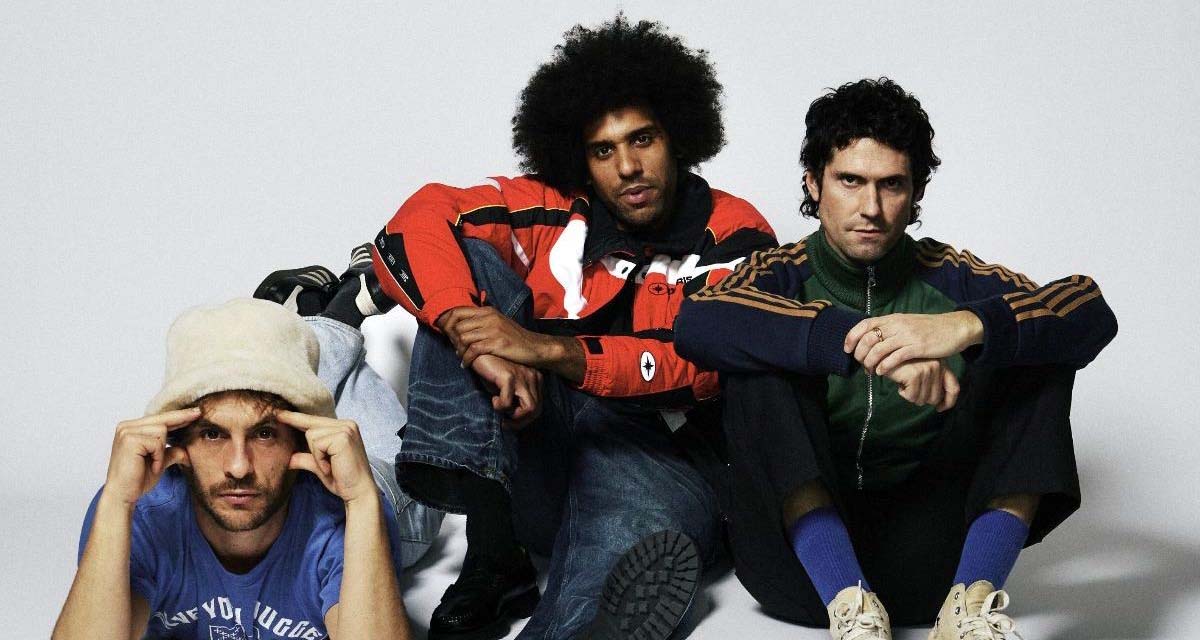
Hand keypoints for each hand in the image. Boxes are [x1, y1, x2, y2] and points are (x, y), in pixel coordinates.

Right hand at [103, 408, 197, 506]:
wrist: (123, 495)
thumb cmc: (137, 480)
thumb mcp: (159, 462)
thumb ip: (171, 452)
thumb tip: (187, 449)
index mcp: (131, 429)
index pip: (158, 419)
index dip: (177, 416)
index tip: (195, 412)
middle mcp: (126, 427)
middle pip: (161, 418)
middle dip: (181, 418)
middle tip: (198, 413)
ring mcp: (126, 432)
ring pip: (161, 430)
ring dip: (162, 450)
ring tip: (154, 464)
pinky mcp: (129, 440)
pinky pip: (157, 443)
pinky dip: (158, 457)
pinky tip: (151, 467)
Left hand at [278, 411, 375, 503]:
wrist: (358, 492)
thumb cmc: (342, 479)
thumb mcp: (320, 466)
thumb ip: (306, 458)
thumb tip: (289, 459)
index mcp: (343, 427)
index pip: (315, 420)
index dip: (296, 418)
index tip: (280, 414)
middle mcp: (346, 424)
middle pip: (310, 426)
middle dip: (312, 448)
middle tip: (327, 466)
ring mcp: (346, 429)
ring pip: (311, 435)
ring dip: (316, 455)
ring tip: (330, 467)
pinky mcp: (343, 437)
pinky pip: (317, 444)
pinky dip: (320, 459)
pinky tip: (331, 467)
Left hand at [438, 305, 551, 368]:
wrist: (534, 347)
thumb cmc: (515, 338)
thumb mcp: (499, 323)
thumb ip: (482, 321)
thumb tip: (463, 325)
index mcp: (487, 311)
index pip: (458, 311)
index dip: (448, 323)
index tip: (446, 335)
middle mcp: (489, 317)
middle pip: (458, 326)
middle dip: (453, 340)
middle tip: (455, 349)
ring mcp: (493, 330)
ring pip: (464, 338)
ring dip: (459, 350)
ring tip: (461, 357)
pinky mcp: (496, 343)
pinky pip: (473, 350)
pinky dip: (466, 359)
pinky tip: (466, 364)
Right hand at [469, 353, 541, 428]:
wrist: (478, 352)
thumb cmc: (491, 370)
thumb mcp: (506, 387)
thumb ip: (514, 399)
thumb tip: (513, 419)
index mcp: (535, 378)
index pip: (539, 406)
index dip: (525, 419)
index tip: (510, 422)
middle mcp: (533, 376)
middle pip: (536, 409)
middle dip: (520, 422)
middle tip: (505, 424)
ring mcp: (523, 375)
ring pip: (529, 408)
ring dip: (513, 417)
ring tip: (499, 410)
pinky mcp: (509, 376)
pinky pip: (509, 403)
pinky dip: (500, 406)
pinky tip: (493, 399)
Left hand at [845, 310, 983, 375]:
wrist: (954, 328)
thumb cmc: (929, 328)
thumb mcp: (907, 323)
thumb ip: (891, 328)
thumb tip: (873, 338)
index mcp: (893, 318)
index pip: (865, 324)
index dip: (852, 336)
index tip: (847, 348)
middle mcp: (897, 324)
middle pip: (868, 338)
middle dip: (860, 354)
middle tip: (860, 364)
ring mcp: (907, 335)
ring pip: (879, 349)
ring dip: (870, 363)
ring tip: (870, 371)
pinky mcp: (917, 347)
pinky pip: (895, 357)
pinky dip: (885, 366)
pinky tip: (882, 372)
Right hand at [882, 358, 959, 411]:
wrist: (882, 352)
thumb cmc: (899, 362)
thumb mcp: (920, 367)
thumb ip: (931, 380)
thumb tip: (938, 402)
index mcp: (941, 363)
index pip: (953, 388)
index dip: (948, 402)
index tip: (940, 409)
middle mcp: (937, 365)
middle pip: (935, 397)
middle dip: (921, 399)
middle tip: (910, 390)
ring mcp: (927, 369)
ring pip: (922, 399)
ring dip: (910, 396)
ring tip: (903, 383)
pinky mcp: (916, 374)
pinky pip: (912, 396)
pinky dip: (903, 394)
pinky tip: (899, 383)